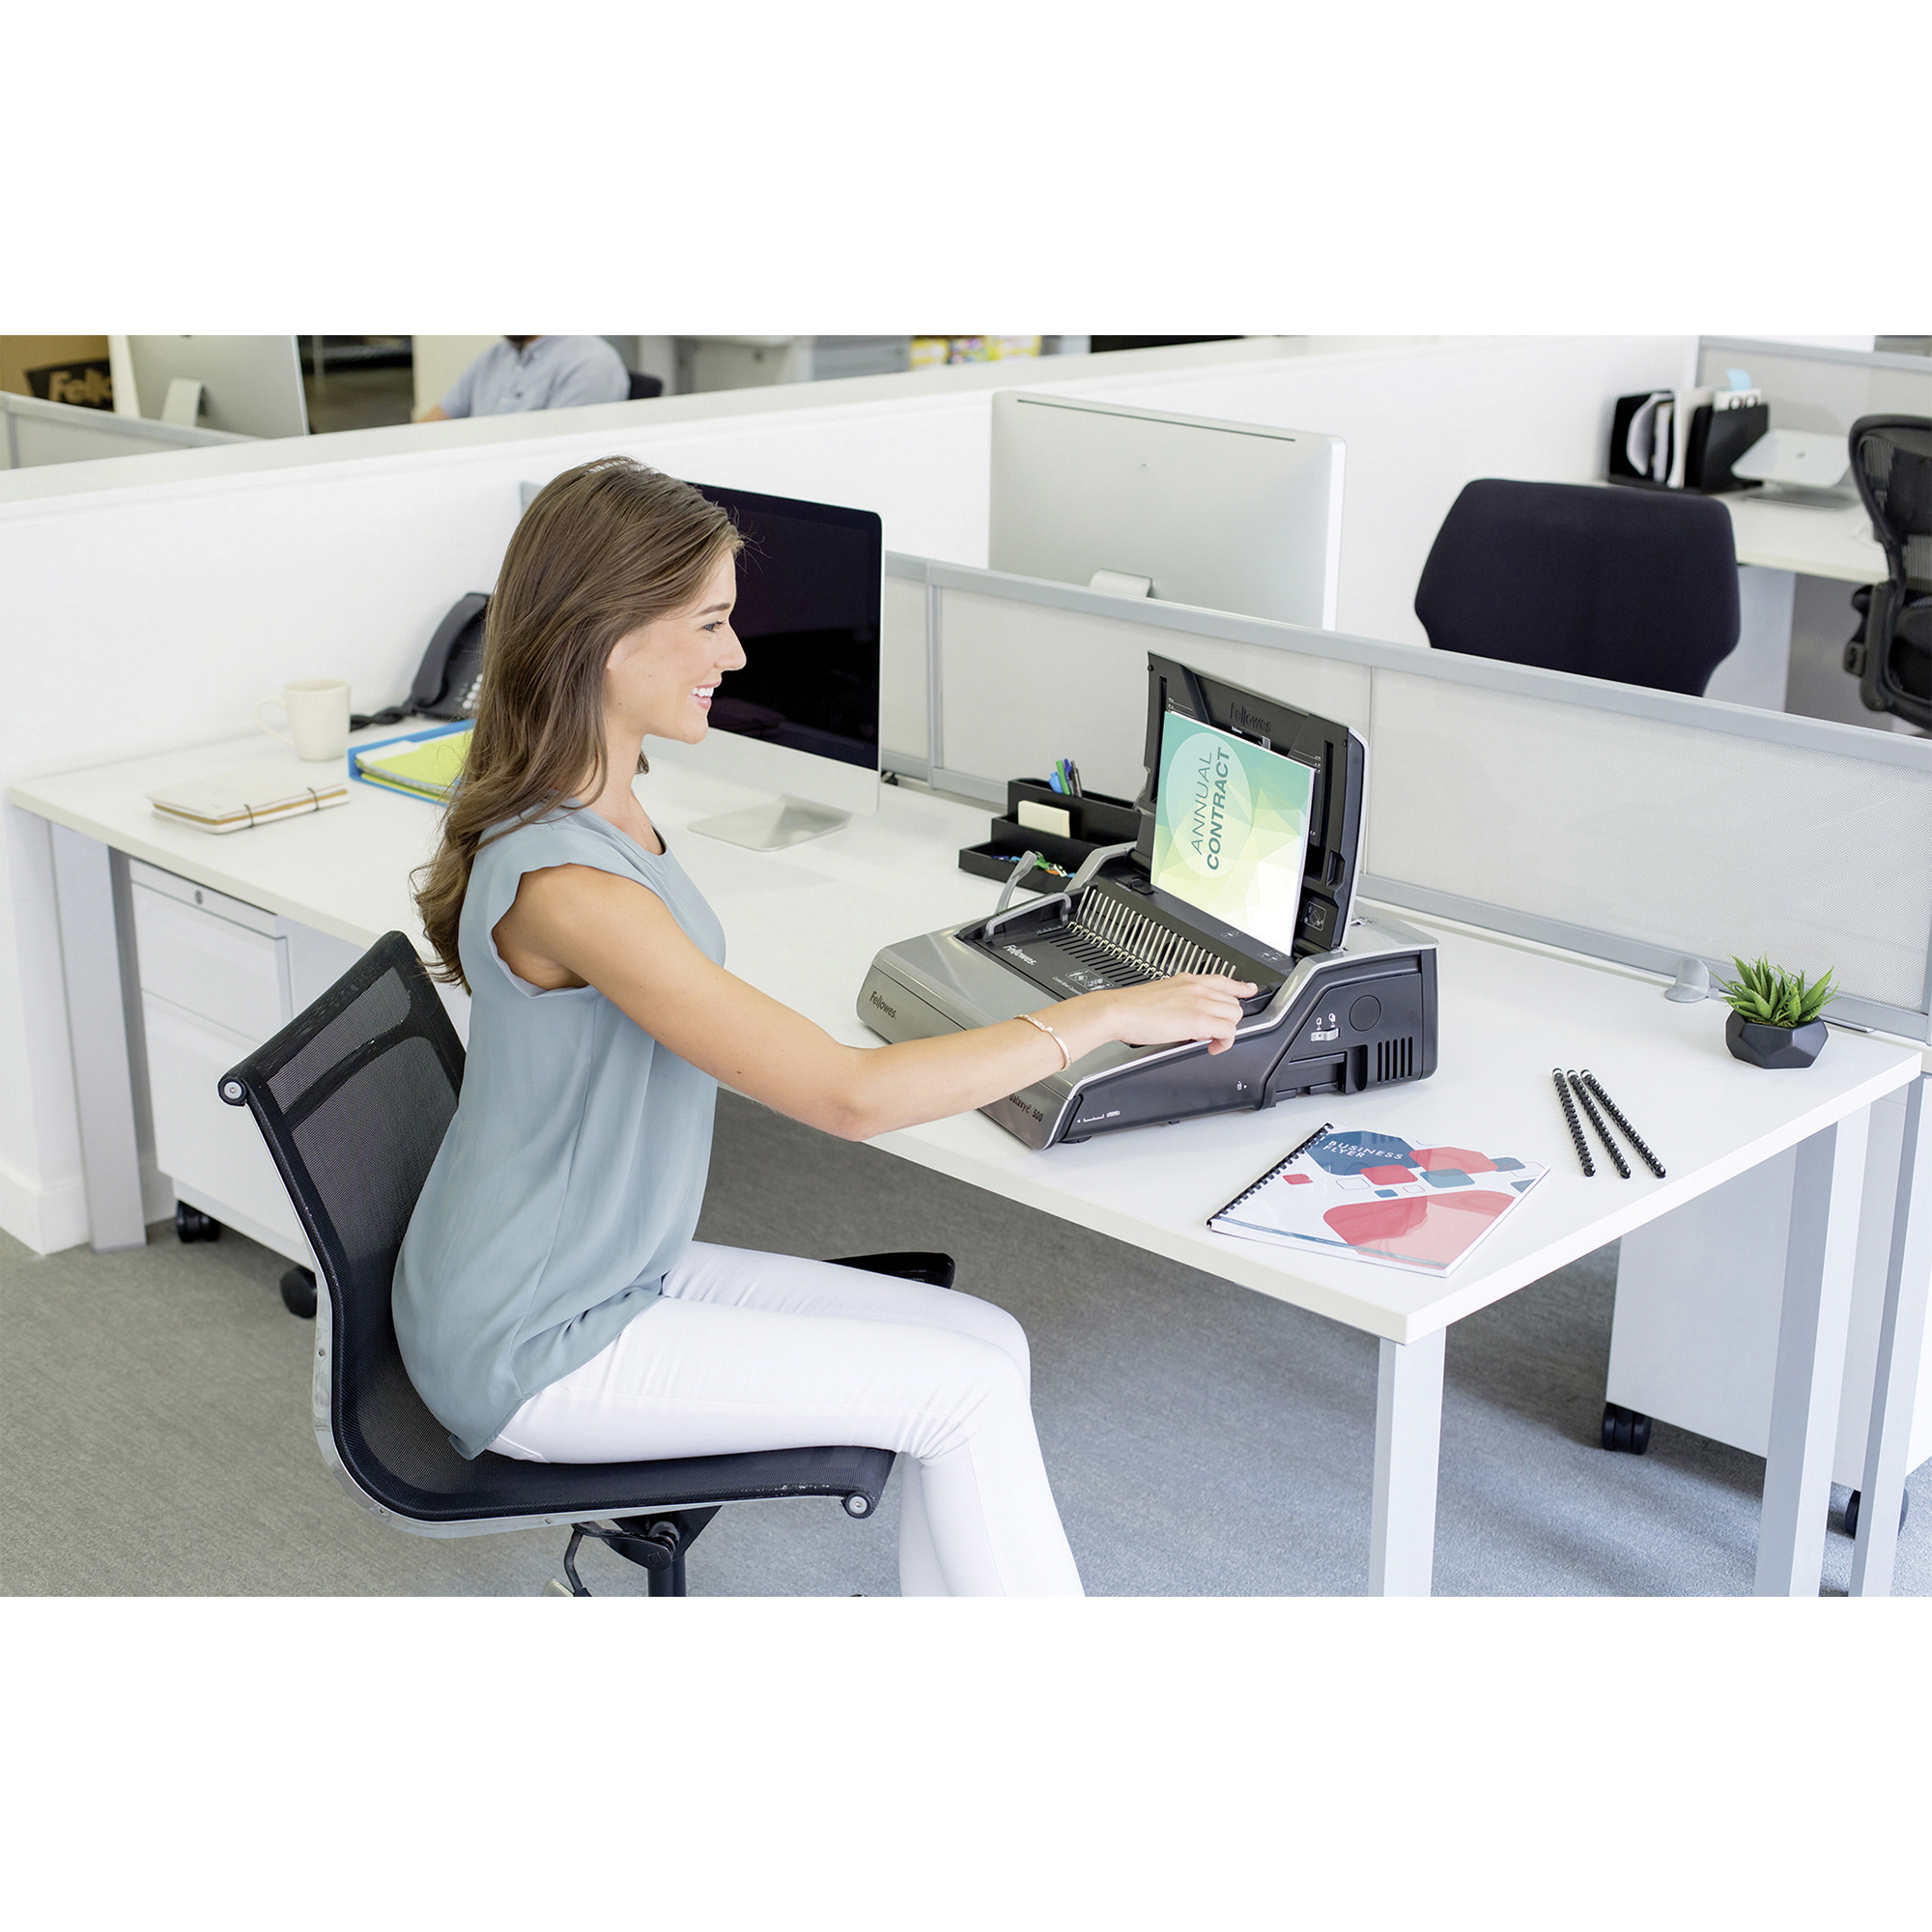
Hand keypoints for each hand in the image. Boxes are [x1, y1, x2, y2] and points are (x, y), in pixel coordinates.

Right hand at [1080, 973, 1257, 1056]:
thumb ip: (1179, 1001)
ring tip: (1207, 1039)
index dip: (1240, 987)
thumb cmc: (1131, 1007)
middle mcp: (1197, 988)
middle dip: (1226, 1019)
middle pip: (1233, 1003)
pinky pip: (1228, 1031)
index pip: (1223, 980)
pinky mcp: (1199, 1020)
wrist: (1118, 1011)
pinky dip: (1224, 1042)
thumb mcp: (1161, 995)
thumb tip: (1187, 1017)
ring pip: (1234, 1016)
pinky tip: (1212, 1046)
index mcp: (1187, 980)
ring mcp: (1200, 1002)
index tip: (1248, 989)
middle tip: (1211, 1032)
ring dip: (1225, 1031)